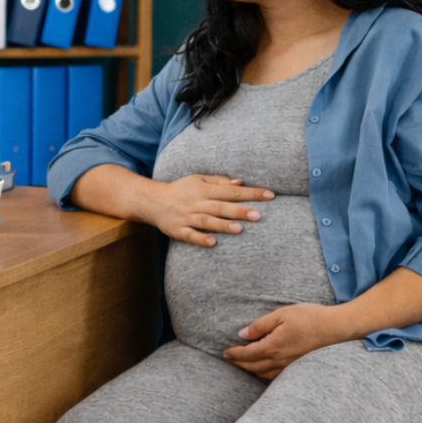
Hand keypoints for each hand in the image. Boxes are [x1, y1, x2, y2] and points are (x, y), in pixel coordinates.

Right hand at [141, 174, 273, 247]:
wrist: (151, 201)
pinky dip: (200, 239)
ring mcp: (186, 217)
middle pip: (220, 206)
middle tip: (258, 215)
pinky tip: (213, 243)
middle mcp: (196, 202)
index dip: (250, 193)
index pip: (230, 190)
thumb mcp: (198, 179)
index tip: (269, 195)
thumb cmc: (181, 190)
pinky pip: (189, 235)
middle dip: (239, 210)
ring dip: (222, 225)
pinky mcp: (177, 230)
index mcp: (203, 188)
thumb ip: (219, 181)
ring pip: (206, 221)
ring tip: (240, 228)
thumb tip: (241, 183)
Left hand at [223, 302, 351, 379]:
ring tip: (242, 365)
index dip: (234, 354)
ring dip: (251, 371)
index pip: (247, 354)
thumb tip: (242, 334)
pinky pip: (277, 376)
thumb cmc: (309, 318)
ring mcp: (290, 366)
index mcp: (272, 347)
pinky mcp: (298, 366)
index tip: (225, 353)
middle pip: (253, 367)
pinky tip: (263, 370)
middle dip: (239, 364)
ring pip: (264, 374)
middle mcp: (279, 360)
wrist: (336, 328)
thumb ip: (260, 325)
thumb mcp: (281, 314)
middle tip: (229, 360)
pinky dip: (265, 374)